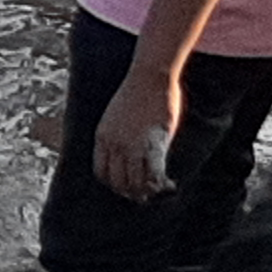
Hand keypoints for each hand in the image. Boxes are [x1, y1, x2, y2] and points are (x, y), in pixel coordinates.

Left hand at [92, 59, 180, 204]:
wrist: (149, 75)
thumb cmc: (137, 91)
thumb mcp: (117, 115)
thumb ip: (118, 134)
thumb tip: (127, 148)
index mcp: (102, 137)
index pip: (101, 171)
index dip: (113, 183)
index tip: (124, 186)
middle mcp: (113, 145)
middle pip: (118, 181)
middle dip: (130, 192)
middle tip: (143, 195)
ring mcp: (132, 146)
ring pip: (135, 182)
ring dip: (146, 192)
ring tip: (156, 191)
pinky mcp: (152, 144)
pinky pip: (154, 174)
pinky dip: (161, 184)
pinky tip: (169, 184)